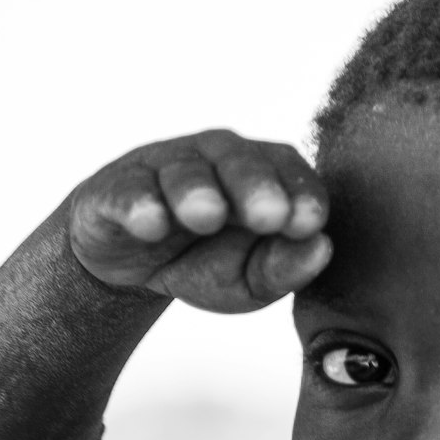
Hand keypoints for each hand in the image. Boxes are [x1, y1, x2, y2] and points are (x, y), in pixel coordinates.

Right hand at [68, 128, 330, 311]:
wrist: (131, 266)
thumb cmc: (204, 264)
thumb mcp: (250, 280)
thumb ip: (285, 267)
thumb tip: (323, 247)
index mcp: (261, 175)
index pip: (289, 171)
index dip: (301, 193)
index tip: (309, 223)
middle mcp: (216, 159)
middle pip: (240, 161)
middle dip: (255, 186)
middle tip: (268, 215)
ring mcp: (164, 168)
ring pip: (184, 171)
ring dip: (197, 191)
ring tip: (206, 216)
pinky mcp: (116, 188)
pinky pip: (129, 190)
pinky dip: (139, 204)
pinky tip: (150, 223)